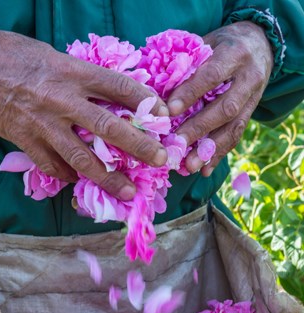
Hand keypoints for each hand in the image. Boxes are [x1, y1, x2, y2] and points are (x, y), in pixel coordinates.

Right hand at [0, 26, 168, 200]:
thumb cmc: (11, 54)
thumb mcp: (53, 56)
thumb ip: (80, 78)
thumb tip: (107, 98)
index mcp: (72, 72)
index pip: (118, 86)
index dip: (145, 101)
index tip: (164, 115)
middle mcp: (61, 99)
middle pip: (107, 126)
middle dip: (138, 145)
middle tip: (161, 159)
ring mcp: (43, 124)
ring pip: (81, 157)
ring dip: (107, 177)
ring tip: (127, 191)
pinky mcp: (25, 141)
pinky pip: (52, 166)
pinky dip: (67, 175)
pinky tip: (76, 180)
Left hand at [167, 22, 273, 175]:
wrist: (259, 44)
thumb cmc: (222, 44)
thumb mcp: (207, 42)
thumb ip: (187, 63)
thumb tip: (154, 88)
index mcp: (234, 54)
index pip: (212, 75)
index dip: (191, 93)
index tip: (169, 110)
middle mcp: (248, 78)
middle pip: (225, 107)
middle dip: (199, 128)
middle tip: (176, 144)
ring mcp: (253, 99)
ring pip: (233, 127)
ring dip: (210, 149)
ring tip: (190, 165)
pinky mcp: (250, 114)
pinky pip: (236, 137)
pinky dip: (219, 155)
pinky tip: (204, 169)